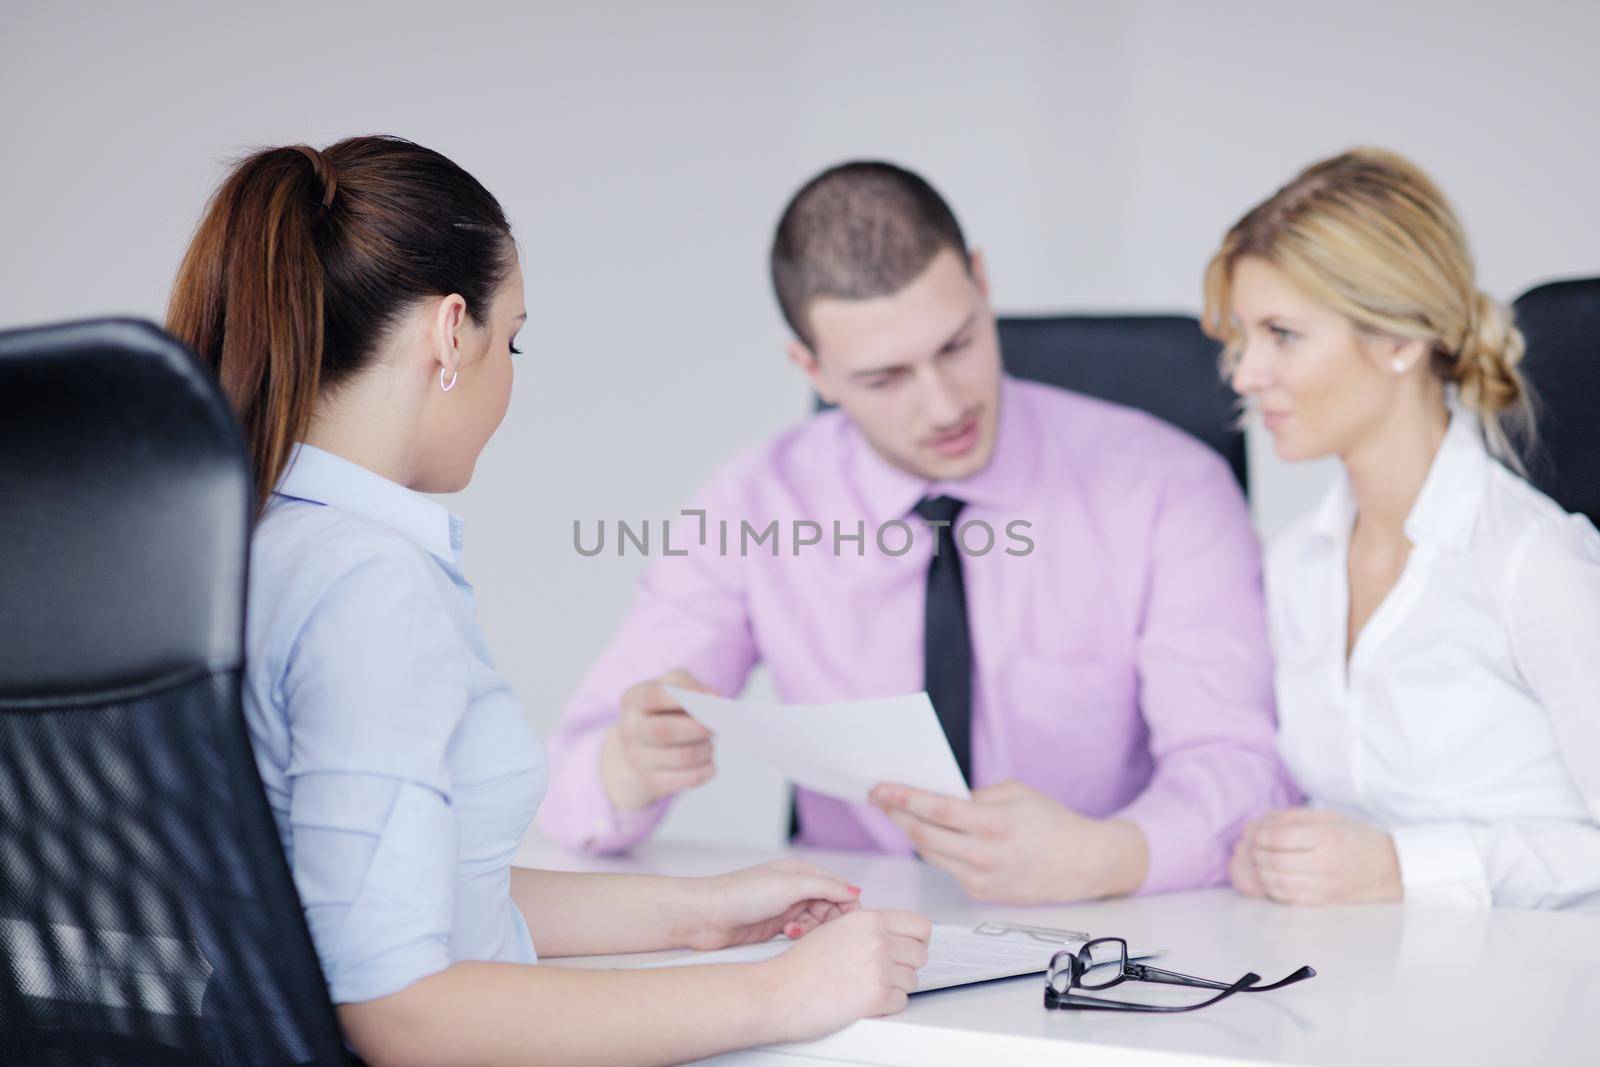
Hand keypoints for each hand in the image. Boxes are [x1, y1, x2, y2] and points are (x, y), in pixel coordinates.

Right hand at [599, 669, 715, 810]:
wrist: (638, 749)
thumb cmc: (662, 712)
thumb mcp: (670, 687)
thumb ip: (688, 685)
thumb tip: (713, 699)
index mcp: (632, 700)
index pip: (654, 696)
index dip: (687, 696)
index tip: (715, 697)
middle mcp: (630, 730)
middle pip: (666, 731)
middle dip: (698, 728)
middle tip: (716, 724)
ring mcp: (638, 759)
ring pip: (682, 757)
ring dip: (705, 749)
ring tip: (709, 743)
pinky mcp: (652, 782)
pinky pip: (688, 779)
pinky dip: (706, 769)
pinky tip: (707, 762)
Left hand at [674, 859, 862, 951]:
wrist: (705, 916)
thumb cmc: (741, 894)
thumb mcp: (789, 886)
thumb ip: (826, 888)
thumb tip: (857, 892)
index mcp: (802, 872)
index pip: (840, 889)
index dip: (849, 907)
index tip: (849, 926)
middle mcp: (796, 888)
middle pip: (831, 908)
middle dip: (828, 922)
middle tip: (817, 931)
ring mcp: (786, 908)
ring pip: (817, 923)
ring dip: (811, 931)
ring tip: (793, 932)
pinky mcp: (776, 927)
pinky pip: (801, 934)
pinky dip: (799, 938)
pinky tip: (786, 937)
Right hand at [762, 908, 931, 1042]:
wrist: (778, 992)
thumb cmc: (799, 966)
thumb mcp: (834, 930)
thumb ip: (866, 929)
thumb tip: (893, 936)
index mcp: (867, 919)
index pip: (920, 925)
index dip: (918, 941)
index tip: (911, 949)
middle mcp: (876, 939)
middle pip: (921, 955)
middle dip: (906, 967)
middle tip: (886, 973)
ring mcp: (878, 967)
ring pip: (912, 981)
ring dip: (895, 988)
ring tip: (867, 988)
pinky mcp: (876, 996)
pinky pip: (901, 1003)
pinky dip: (886, 1007)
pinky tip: (865, 1001)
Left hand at [868, 779, 1147, 903]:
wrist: (1084, 863)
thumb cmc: (1052, 822)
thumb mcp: (1016, 793)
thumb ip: (975, 795)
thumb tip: (938, 797)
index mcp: (995, 825)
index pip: (936, 810)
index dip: (903, 798)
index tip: (881, 788)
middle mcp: (985, 857)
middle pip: (924, 835)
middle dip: (896, 814)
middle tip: (878, 798)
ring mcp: (982, 880)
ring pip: (930, 855)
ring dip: (912, 833)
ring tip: (898, 813)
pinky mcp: (982, 895)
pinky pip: (948, 869)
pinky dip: (938, 851)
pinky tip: (932, 835)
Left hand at [1234, 808, 1401, 904]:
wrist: (1390, 869)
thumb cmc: (1356, 838)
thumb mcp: (1329, 818)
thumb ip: (1292, 818)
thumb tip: (1258, 825)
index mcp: (1327, 838)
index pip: (1280, 838)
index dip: (1261, 835)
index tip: (1259, 833)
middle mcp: (1325, 864)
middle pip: (1274, 862)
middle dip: (1256, 853)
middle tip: (1255, 847)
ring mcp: (1324, 887)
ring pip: (1276, 883)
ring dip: (1261, 871)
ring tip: (1263, 862)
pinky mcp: (1322, 903)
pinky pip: (1286, 898)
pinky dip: (1272, 887)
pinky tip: (1274, 877)